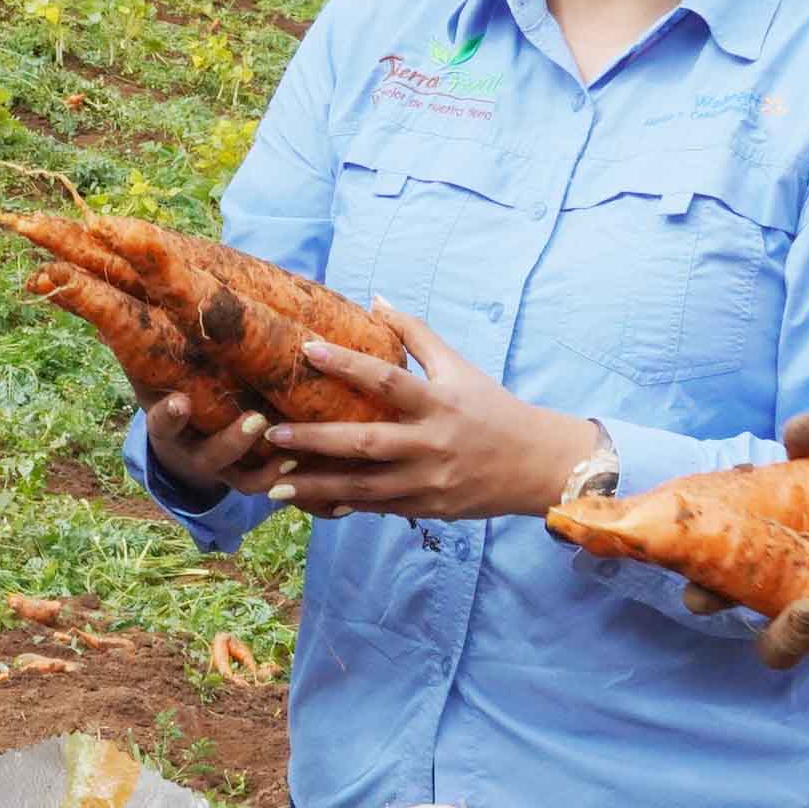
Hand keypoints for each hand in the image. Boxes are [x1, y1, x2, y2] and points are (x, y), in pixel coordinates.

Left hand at [239, 319, 600, 526]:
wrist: (537, 465)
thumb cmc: (493, 408)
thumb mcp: (459, 367)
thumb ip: (415, 334)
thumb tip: (375, 299)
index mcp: (439, 402)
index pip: (387, 379)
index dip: (346, 362)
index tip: (305, 348)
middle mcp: (432, 443)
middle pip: (365, 442)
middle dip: (314, 441)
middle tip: (270, 434)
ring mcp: (428, 481)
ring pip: (364, 487)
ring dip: (316, 486)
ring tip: (272, 483)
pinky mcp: (428, 507)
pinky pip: (377, 508)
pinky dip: (342, 505)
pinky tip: (308, 503)